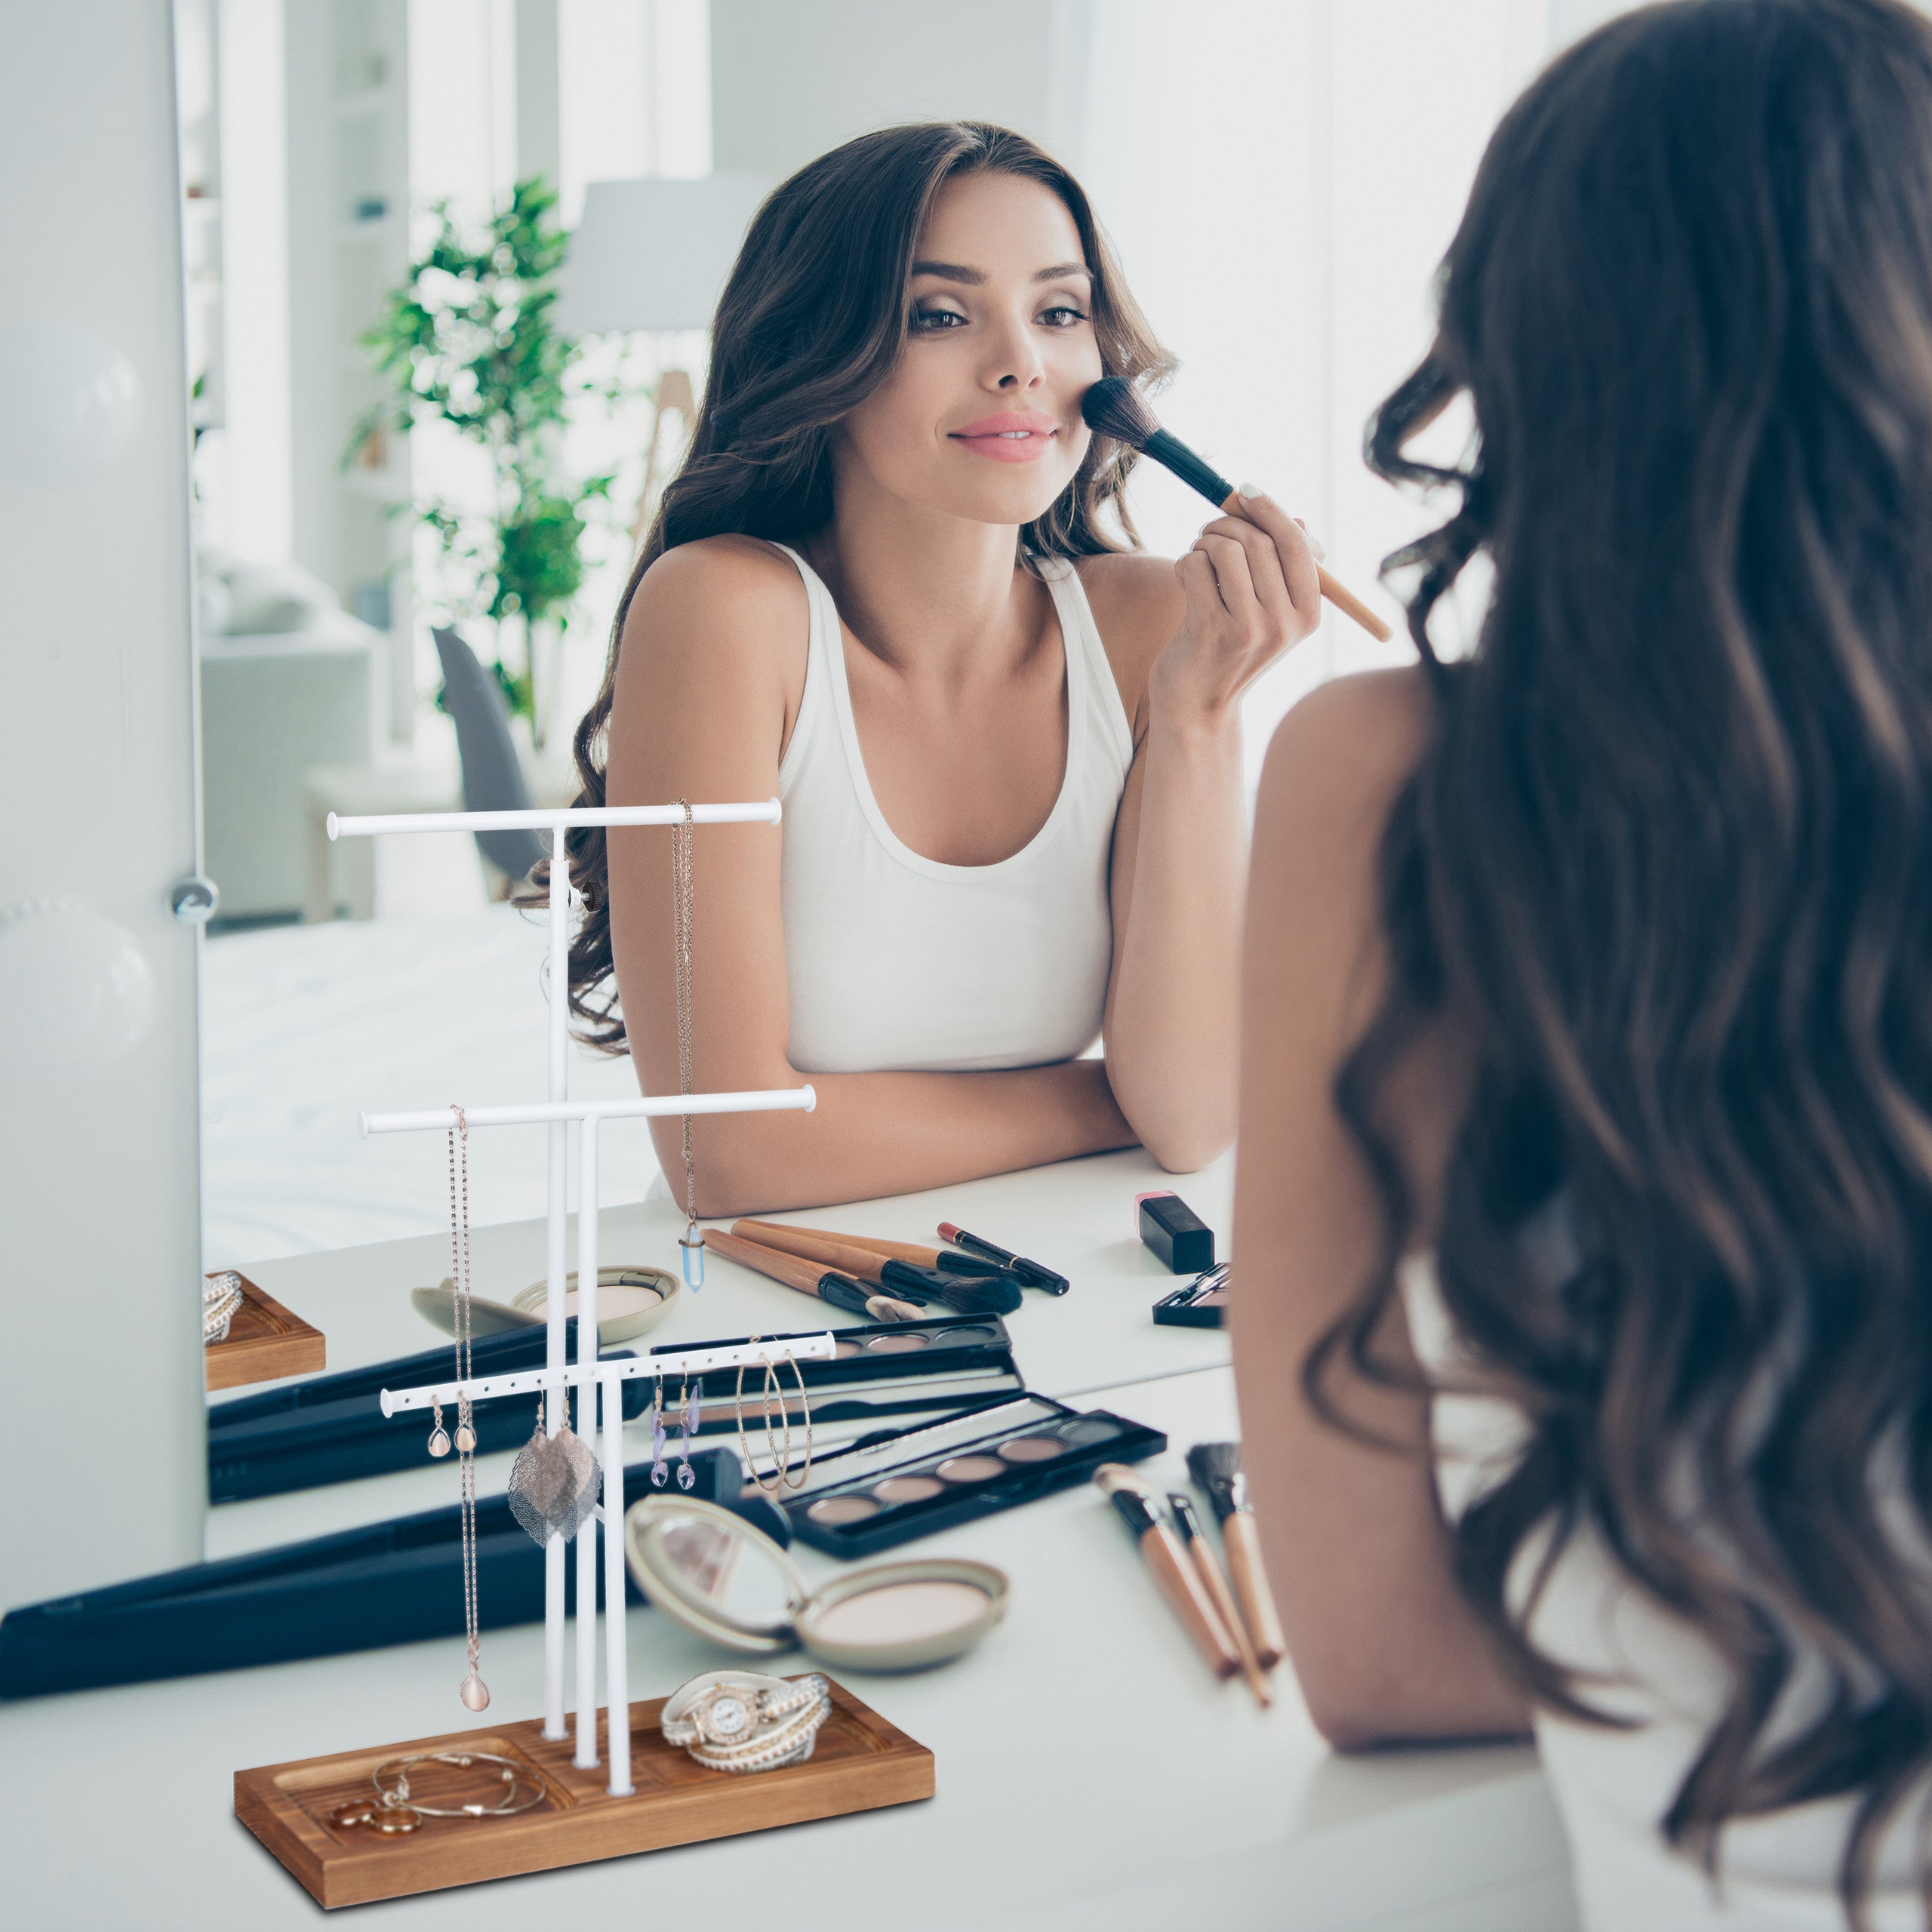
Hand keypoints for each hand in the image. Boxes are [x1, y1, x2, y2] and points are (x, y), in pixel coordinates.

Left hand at [1153, 488, 1323, 722]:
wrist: (1198, 708)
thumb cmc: (1231, 650)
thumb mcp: (1269, 614)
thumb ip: (1283, 568)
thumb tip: (1297, 519)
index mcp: (1307, 615)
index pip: (1296, 544)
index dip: (1269, 510)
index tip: (1246, 493)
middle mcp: (1284, 623)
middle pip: (1258, 541)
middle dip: (1226, 525)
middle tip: (1207, 534)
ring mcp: (1249, 628)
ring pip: (1225, 549)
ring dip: (1202, 544)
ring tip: (1197, 559)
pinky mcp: (1211, 630)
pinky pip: (1195, 566)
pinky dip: (1184, 565)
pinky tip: (1184, 584)